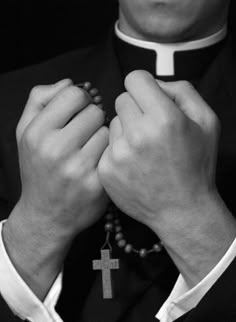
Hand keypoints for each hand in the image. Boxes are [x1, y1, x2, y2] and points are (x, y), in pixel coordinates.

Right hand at [3, 79, 108, 298]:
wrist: (47, 215)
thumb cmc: (38, 169)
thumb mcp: (25, 132)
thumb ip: (40, 100)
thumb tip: (69, 82)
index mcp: (37, 132)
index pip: (75, 94)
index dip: (80, 100)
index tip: (79, 111)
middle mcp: (56, 149)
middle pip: (95, 111)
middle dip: (92, 119)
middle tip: (85, 133)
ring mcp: (78, 168)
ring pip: (108, 131)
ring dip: (102, 137)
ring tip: (90, 149)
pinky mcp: (97, 184)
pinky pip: (114, 152)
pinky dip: (109, 154)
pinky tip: (98, 162)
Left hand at [98, 70, 218, 227]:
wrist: (182, 209)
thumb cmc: (196, 165)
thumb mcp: (206, 121)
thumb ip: (182, 91)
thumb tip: (154, 83)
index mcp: (164, 118)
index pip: (135, 79)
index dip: (143, 86)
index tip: (148, 98)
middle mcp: (138, 135)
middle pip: (121, 99)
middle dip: (135, 109)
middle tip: (149, 129)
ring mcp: (118, 154)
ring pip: (113, 122)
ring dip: (126, 130)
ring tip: (143, 150)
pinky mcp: (106, 170)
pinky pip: (106, 145)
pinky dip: (118, 150)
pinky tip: (134, 164)